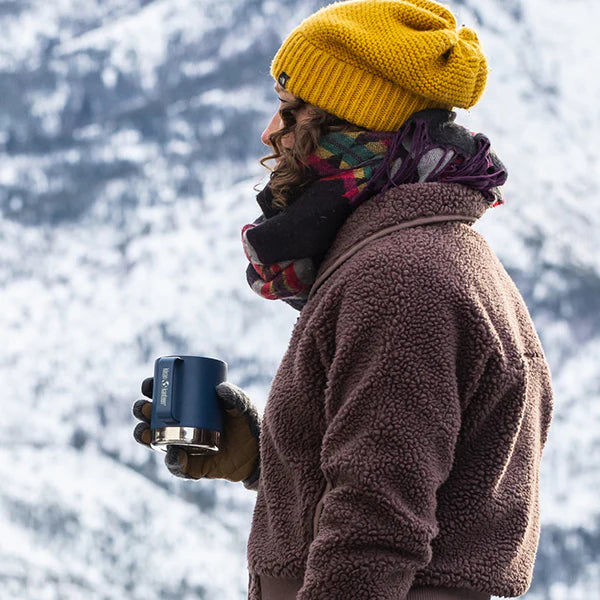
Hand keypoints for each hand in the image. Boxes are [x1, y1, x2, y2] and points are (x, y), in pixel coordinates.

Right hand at [132, 377, 260, 486]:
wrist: (259, 452)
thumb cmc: (247, 422)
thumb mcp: (243, 406)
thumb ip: (235, 397)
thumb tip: (220, 389)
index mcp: (189, 406)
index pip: (164, 395)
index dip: (151, 389)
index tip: (148, 384)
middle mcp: (181, 426)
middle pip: (152, 417)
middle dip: (142, 411)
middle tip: (144, 407)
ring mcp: (183, 446)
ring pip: (155, 441)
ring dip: (145, 436)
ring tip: (146, 432)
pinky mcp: (192, 466)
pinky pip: (177, 467)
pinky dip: (173, 462)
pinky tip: (175, 455)